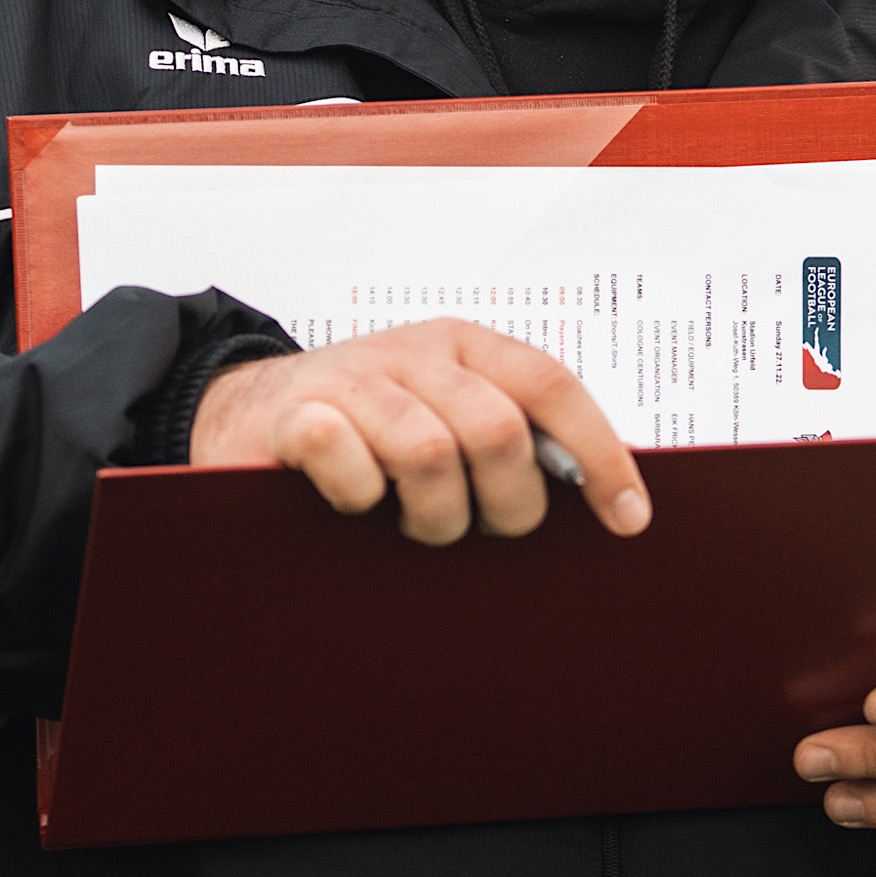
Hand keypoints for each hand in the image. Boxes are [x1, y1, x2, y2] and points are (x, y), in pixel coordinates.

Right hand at [191, 318, 652, 546]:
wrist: (247, 414)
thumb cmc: (367, 431)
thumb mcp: (448, 416)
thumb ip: (516, 439)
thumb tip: (612, 499)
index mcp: (465, 347)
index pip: (552, 386)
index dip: (599, 454)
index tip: (628, 518)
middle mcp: (414, 353)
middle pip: (498, 431)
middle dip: (505, 505)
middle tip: (480, 529)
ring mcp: (352, 378)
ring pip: (430, 453)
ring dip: (431, 514)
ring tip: (412, 523)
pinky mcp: (295, 413)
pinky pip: (350, 464)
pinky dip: (360, 498)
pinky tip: (353, 502)